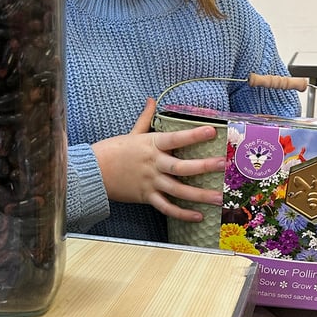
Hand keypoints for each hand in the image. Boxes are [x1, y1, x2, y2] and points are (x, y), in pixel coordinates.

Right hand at [91, 98, 225, 220]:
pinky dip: (182, 214)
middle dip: (203, 166)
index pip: (176, 139)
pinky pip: (167, 207)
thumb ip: (145, 118)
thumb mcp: (132, 133)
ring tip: (219, 198)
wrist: (94, 172)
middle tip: (222, 165)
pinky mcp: (146, 197)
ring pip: (178, 190)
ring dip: (199, 195)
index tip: (212, 131)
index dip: (194, 135)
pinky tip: (198, 216)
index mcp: (151, 145)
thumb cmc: (114, 150)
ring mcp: (150, 182)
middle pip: (181, 167)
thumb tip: (151, 99)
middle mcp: (153, 164)